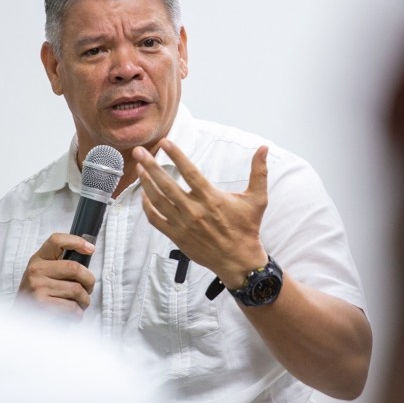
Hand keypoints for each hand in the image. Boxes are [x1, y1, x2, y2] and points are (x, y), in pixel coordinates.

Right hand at [15, 232, 96, 317]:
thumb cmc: (38, 295)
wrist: (20, 318)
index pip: (57, 240)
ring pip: (77, 290)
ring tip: (80, 304)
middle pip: (74, 268)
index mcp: (38, 260)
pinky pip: (72, 307)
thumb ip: (60, 265)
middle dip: (89, 281)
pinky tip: (73, 315)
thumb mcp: (43, 274)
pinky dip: (78, 313)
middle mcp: (36, 271)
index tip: (90, 249)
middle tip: (89, 288)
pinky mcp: (42, 304)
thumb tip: (88, 252)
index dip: (76, 241)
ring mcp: (38, 287)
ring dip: (85, 300)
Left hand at [133, 139, 268, 284]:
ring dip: (146, 183)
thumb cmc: (247, 228)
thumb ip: (259, 172)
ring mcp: (183, 224)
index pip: (190, 172)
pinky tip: (144, 195)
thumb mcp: (257, 199)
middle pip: (166, 184)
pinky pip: (156, 219)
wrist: (239, 260)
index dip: (176, 156)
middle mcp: (194, 210)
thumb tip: (264, 148)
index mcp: (211, 198)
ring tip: (139, 168)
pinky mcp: (176, 236)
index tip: (165, 142)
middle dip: (150, 166)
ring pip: (157, 201)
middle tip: (139, 152)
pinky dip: (147, 206)